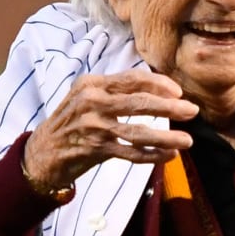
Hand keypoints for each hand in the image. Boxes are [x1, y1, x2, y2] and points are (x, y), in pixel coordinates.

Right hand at [23, 72, 199, 188]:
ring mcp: (93, 127)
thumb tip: (156, 90)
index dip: (159, 83)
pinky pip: (130, 153)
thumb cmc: (71, 122)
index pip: (132, 79)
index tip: (178, 91)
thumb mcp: (86, 97)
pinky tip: (169, 156)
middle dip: (170, 107)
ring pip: (138, 131)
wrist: (42, 152)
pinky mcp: (95, 149)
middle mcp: (92, 102)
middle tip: (192, 111)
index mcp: (92, 84)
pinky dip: (152, 156)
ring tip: (188, 140)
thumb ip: (115, 91)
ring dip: (166, 137)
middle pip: (139, 102)